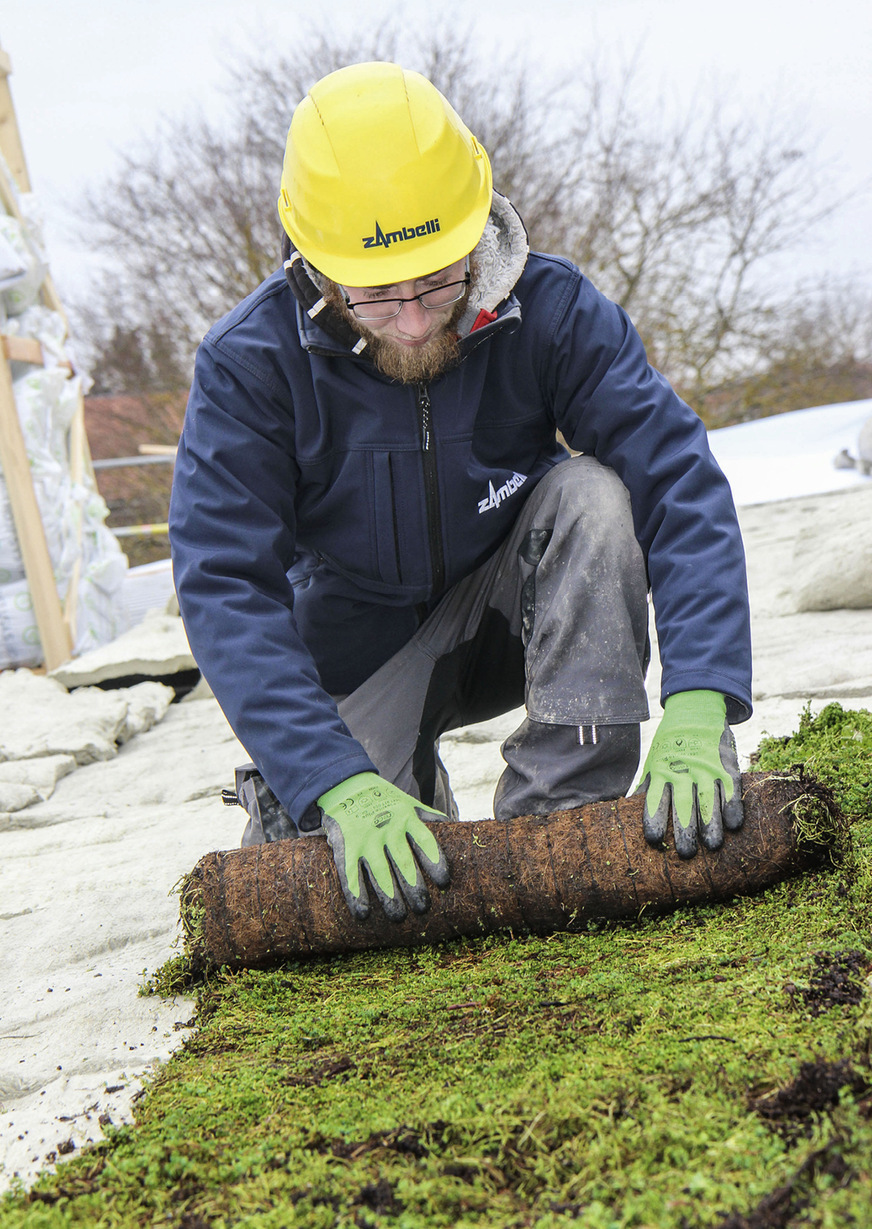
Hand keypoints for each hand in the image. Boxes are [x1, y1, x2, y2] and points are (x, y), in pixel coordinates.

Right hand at [318, 773, 449, 921]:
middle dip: (415, 888)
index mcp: (406, 819)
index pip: (425, 842)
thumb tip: (453, 829)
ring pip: (380, 873)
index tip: (444, 882)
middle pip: (404, 863)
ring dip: (390, 897)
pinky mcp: (346, 847)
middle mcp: (387, 829)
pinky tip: (363, 913)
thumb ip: (428, 818)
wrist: (345, 784)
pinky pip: (351, 874)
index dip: (436, 863)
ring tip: (398, 917)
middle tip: (423, 907)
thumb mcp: (408, 803)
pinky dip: (356, 895)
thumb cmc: (383, 800)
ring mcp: (366, 839)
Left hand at [637, 690, 742, 857]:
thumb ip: (648, 786)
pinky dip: (733, 805)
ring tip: (712, 845)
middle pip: (683, 804)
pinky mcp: (726, 765)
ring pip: (708, 798)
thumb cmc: (671, 746)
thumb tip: (627, 808)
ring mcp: (706, 768)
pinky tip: (735, 824)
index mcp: (661, 771)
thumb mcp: (655, 762)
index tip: (654, 840)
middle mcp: (683, 771)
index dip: (655, 820)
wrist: (695, 711)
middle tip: (686, 854)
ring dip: (711, 823)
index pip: (655, 799)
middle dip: (685, 830)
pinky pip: (731, 788)